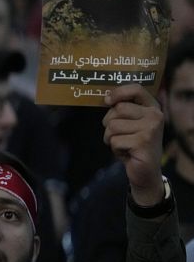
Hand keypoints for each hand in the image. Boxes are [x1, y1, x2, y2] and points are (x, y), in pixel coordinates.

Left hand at [103, 84, 163, 205]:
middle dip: (109, 123)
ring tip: (123, 144)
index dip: (118, 92)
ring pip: (113, 126)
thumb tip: (106, 97)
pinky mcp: (143, 142)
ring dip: (111, 138)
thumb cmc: (133, 144)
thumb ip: (122, 110)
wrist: (145, 171)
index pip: (136, 89)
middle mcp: (155, 115)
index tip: (107, 100)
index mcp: (152, 107)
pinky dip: (115, 149)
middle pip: (118, 109)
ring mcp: (151, 129)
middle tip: (118, 134)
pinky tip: (127, 153)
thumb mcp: (129, 124)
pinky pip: (115, 140)